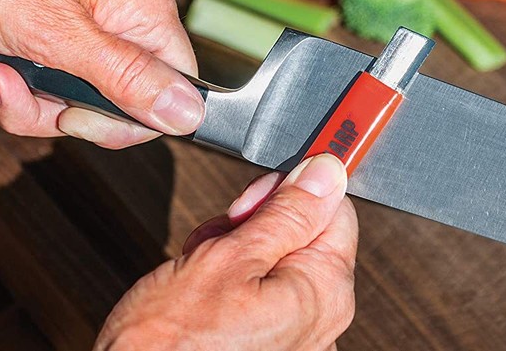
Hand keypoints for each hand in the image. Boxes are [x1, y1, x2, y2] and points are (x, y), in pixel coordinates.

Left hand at [0, 0, 202, 147]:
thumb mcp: (55, 34)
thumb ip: (127, 79)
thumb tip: (190, 114)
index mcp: (139, 4)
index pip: (166, 89)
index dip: (117, 120)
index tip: (67, 118)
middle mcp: (111, 1)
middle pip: (95, 95)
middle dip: (29, 102)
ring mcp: (69, 0)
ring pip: (45, 83)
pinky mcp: (28, 2)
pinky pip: (15, 58)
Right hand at [96, 154, 357, 350]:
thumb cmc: (171, 342)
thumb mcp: (227, 258)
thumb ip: (286, 213)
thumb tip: (327, 172)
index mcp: (325, 291)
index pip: (335, 209)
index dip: (290, 191)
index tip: (253, 196)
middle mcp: (322, 320)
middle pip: (300, 234)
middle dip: (253, 224)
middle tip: (217, 240)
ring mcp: (295, 337)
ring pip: (272, 260)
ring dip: (233, 251)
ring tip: (198, 270)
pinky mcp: (267, 345)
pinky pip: (258, 294)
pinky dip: (228, 283)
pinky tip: (198, 292)